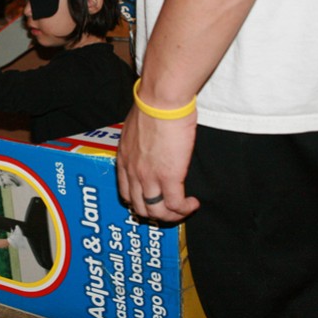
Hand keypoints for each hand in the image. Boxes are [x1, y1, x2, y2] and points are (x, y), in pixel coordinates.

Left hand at [116, 105, 200, 222]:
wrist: (160, 101)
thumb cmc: (152, 106)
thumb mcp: (135, 128)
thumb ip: (139, 141)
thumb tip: (148, 142)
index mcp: (123, 159)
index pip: (125, 192)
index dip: (139, 202)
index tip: (152, 200)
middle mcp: (132, 172)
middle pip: (140, 208)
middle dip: (156, 213)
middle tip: (170, 209)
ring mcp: (149, 177)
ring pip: (157, 211)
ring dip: (172, 216)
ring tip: (184, 208)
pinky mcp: (169, 177)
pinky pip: (176, 204)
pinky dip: (185, 209)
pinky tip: (193, 203)